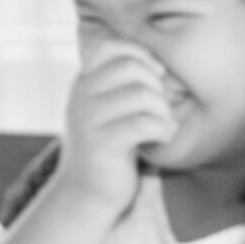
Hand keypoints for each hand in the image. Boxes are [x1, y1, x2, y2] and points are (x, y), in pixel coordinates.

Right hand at [58, 38, 175, 211]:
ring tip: (163, 128)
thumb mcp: (107, 110)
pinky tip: (162, 139)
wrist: (85, 196)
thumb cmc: (107, 151)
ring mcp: (88, 120)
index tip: (154, 79)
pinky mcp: (101, 144)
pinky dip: (163, 130)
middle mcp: (81, 96)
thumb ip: (121, 85)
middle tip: (160, 110)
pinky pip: (145, 123)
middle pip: (132, 67)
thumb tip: (158, 64)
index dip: (140, 56)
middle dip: (157, 86)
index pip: (111, 47)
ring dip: (164, 112)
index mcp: (83, 83)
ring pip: (143, 95)